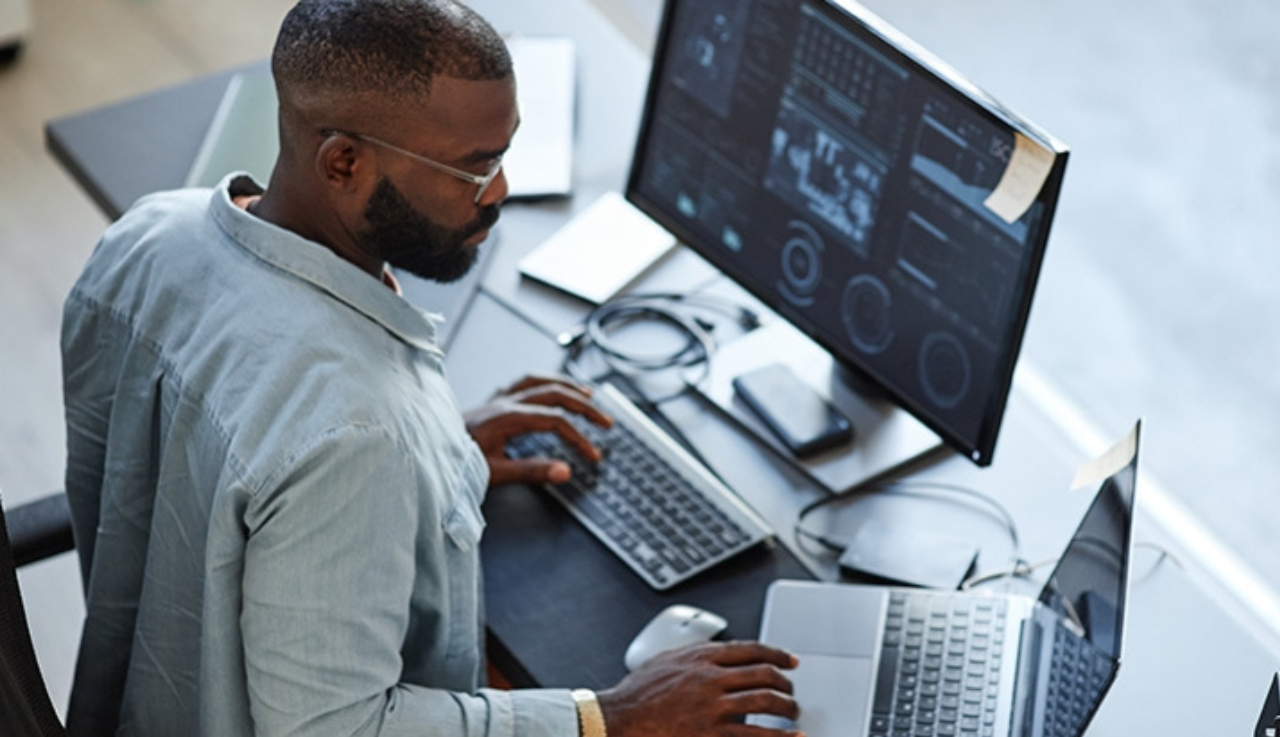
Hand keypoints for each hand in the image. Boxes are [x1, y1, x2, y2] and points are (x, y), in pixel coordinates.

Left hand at [464, 374, 611, 486]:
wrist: (423, 452)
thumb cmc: (454, 464)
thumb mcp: (494, 474)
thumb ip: (531, 472)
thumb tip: (565, 471)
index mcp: (506, 417)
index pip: (555, 421)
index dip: (579, 437)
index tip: (592, 455)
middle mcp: (502, 402)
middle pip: (554, 393)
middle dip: (584, 406)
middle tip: (606, 421)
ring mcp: (496, 399)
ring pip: (539, 381)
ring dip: (567, 386)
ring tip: (588, 394)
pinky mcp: (490, 402)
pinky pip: (523, 383)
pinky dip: (543, 383)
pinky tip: (550, 388)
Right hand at [597, 641, 802, 736]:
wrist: (618, 719)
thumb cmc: (637, 693)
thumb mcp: (666, 660)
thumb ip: (694, 655)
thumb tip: (717, 654)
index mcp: (701, 657)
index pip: (752, 649)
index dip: (778, 654)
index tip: (790, 661)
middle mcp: (711, 678)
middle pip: (764, 674)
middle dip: (785, 684)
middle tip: (791, 693)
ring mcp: (713, 707)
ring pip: (766, 702)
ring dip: (787, 708)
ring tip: (793, 714)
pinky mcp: (711, 734)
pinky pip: (755, 736)